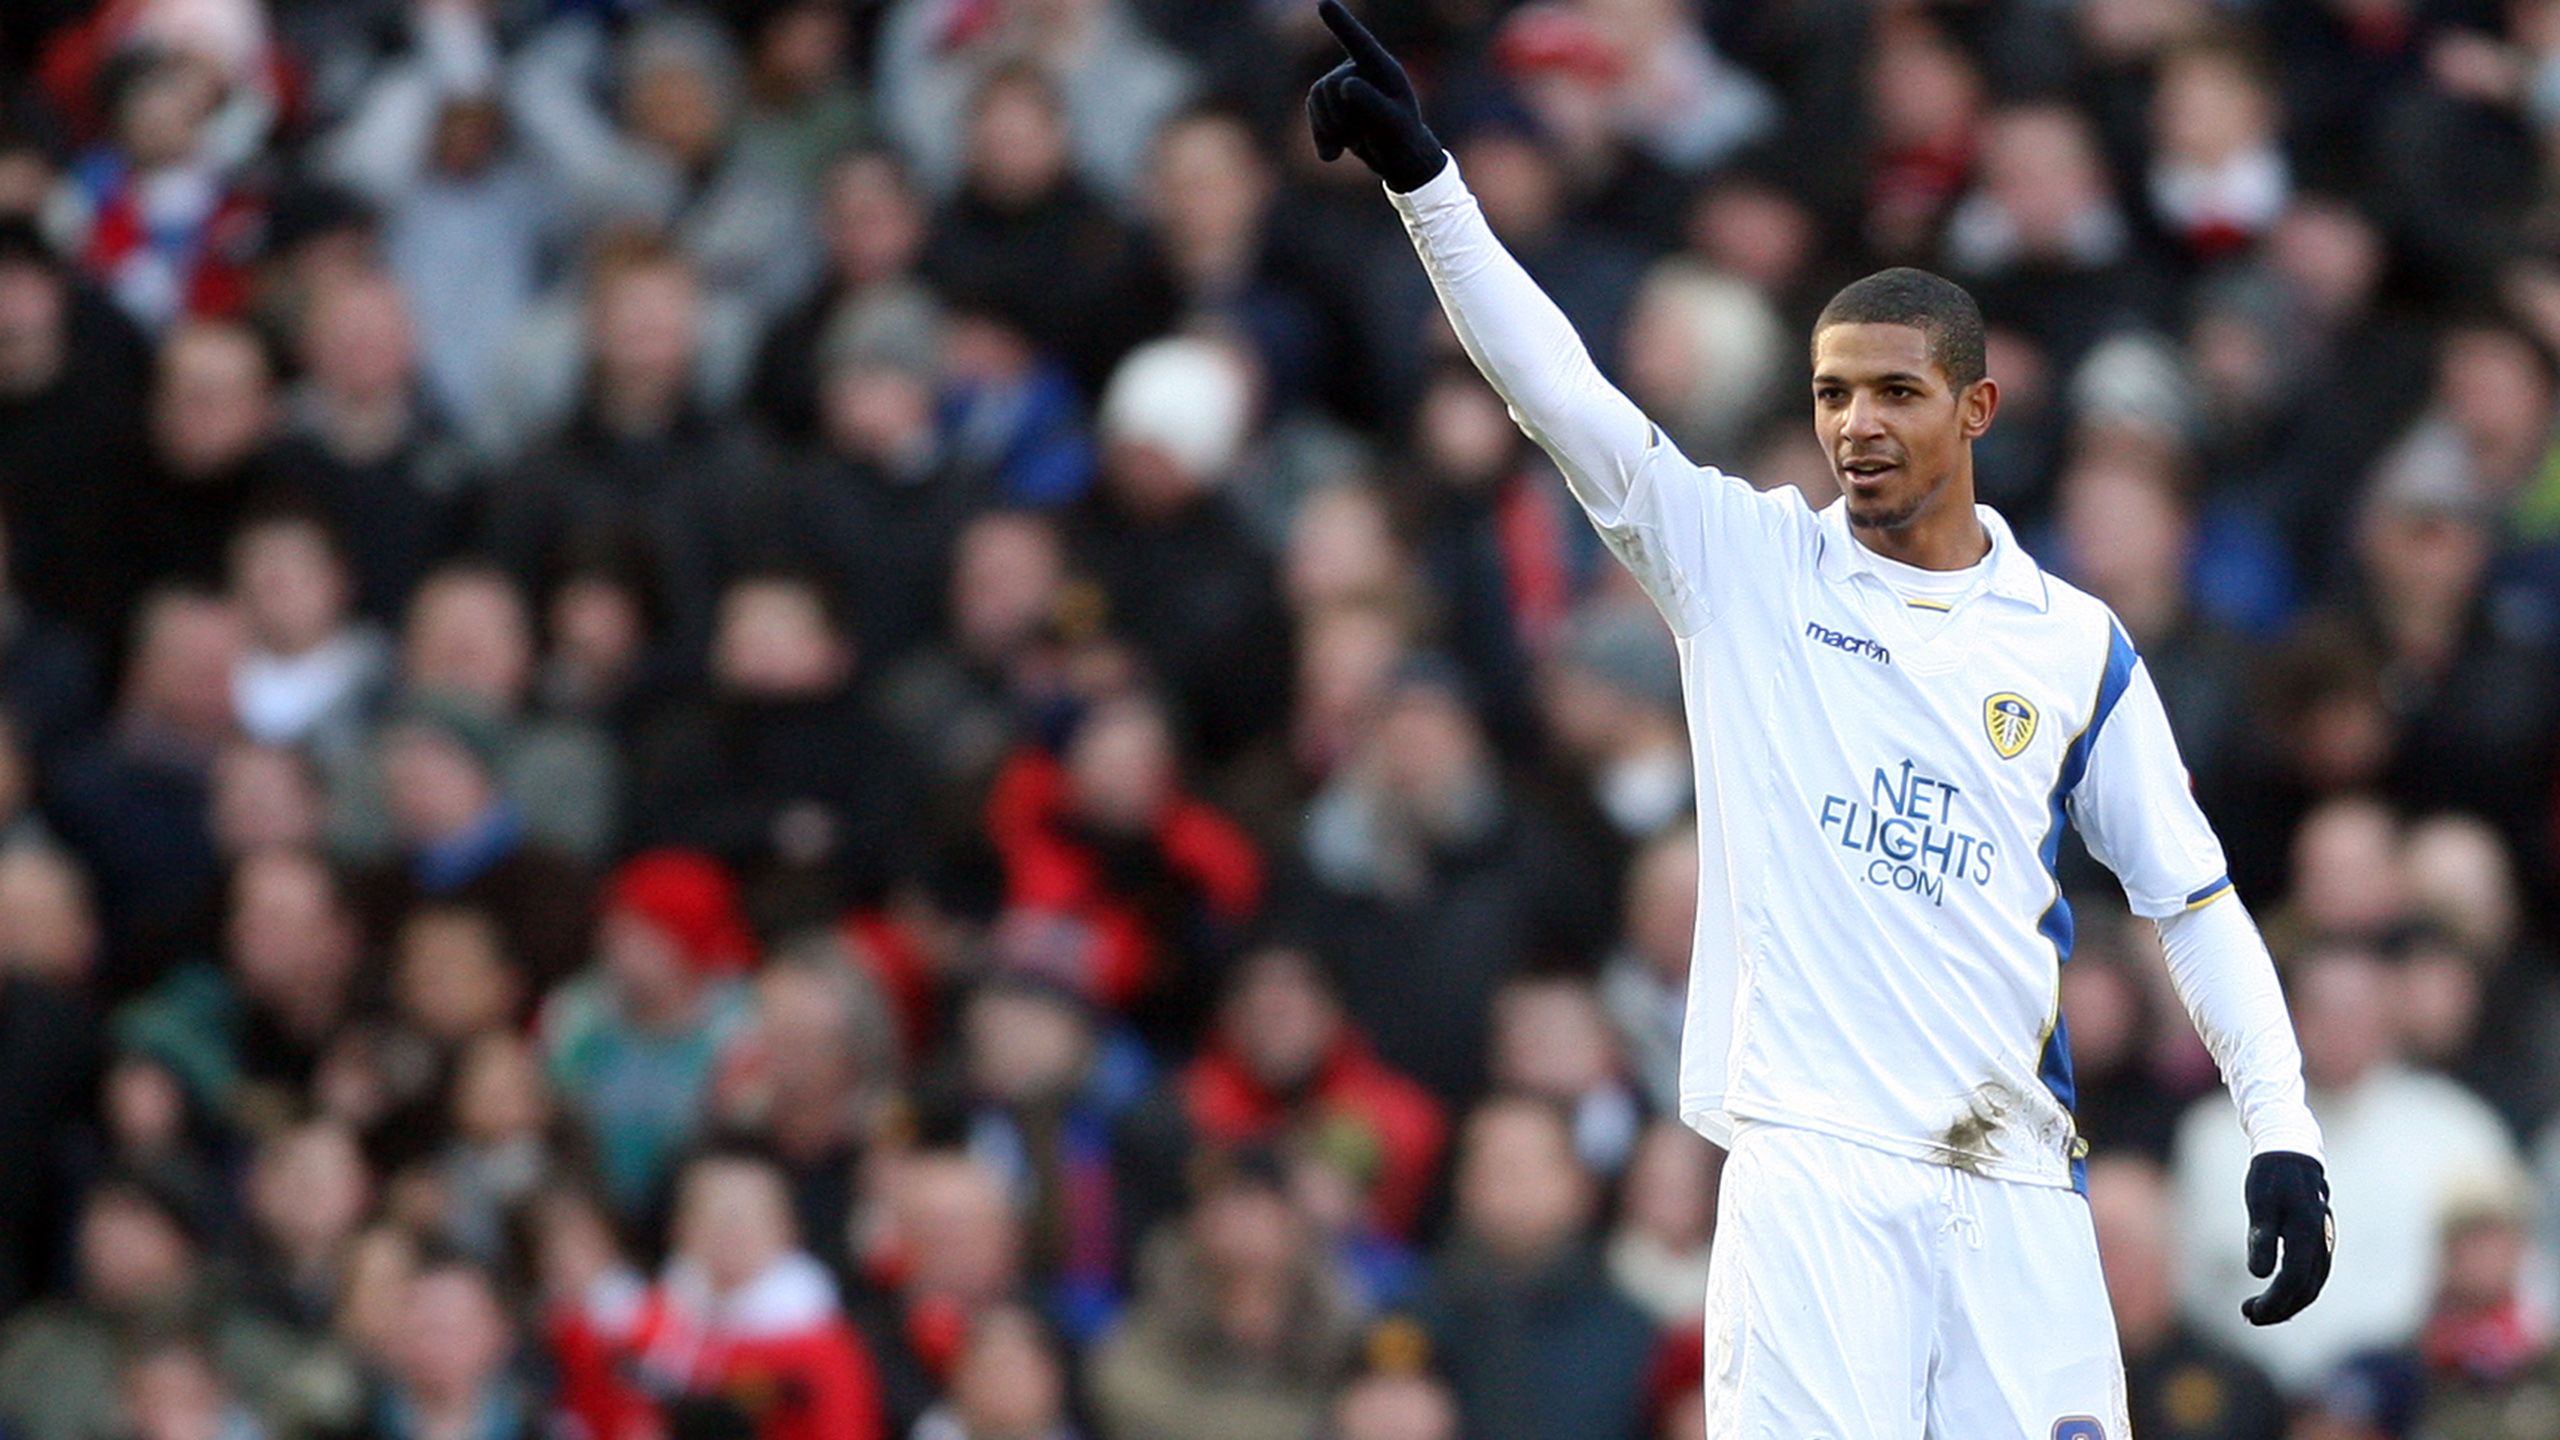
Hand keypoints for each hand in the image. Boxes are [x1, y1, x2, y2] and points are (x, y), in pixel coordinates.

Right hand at [1306, 0, 1446, 192]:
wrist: (1397, 158)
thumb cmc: (1402, 138)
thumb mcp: (1392, 125)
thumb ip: (1372, 103)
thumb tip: (1344, 84)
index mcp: (1383, 68)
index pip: (1360, 43)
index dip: (1342, 24)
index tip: (1324, 4)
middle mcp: (1359, 68)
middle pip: (1330, 84)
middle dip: (1339, 117)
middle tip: (1360, 138)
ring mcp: (1341, 81)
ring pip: (1316, 97)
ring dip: (1332, 128)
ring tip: (1355, 141)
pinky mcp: (1328, 100)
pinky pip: (1311, 111)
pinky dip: (1321, 136)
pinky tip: (1334, 154)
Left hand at [2240, 1151, 2332, 1324]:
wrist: (2292, 1153)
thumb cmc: (2272, 1178)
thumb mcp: (2260, 1203)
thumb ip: (2261, 1237)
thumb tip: (2258, 1274)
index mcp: (2308, 1233)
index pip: (2294, 1280)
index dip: (2274, 1301)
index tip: (2248, 1311)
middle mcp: (2322, 1242)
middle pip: (2307, 1289)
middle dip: (2280, 1309)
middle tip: (2248, 1315)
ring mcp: (2325, 1243)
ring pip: (2312, 1284)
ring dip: (2288, 1302)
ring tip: (2256, 1310)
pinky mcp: (2320, 1242)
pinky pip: (2313, 1274)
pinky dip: (2296, 1289)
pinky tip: (2275, 1292)